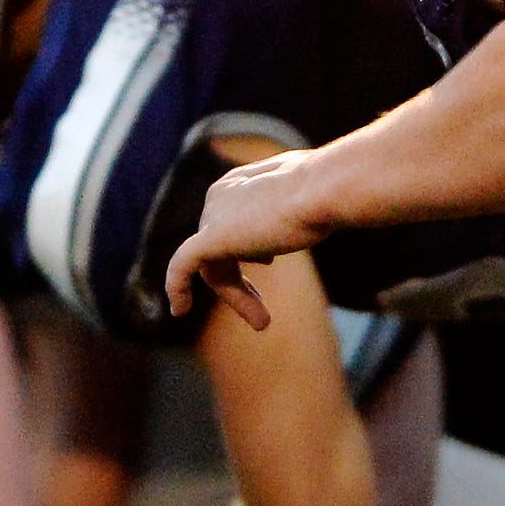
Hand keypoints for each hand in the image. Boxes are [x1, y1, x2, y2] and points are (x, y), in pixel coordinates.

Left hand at [160, 149, 332, 332]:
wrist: (325, 189)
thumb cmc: (327, 192)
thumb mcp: (306, 198)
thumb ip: (290, 208)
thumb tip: (299, 220)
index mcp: (237, 183)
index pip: (231, 225)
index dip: (247, 250)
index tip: (269, 264)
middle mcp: (219, 196)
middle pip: (219, 250)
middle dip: (239, 283)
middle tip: (265, 316)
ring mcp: (212, 216)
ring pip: (212, 267)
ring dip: (236, 297)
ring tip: (264, 322)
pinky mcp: (210, 238)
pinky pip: (182, 267)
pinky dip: (177, 288)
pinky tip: (179, 311)